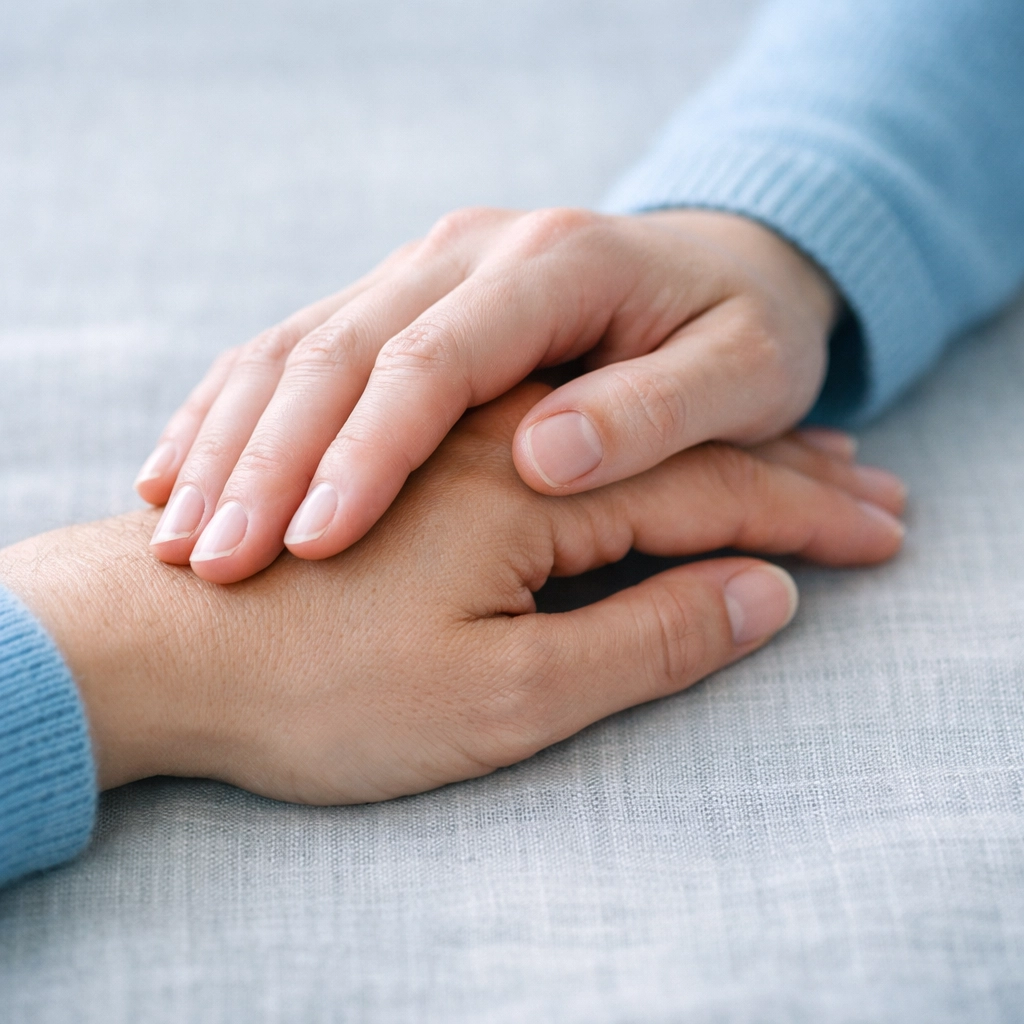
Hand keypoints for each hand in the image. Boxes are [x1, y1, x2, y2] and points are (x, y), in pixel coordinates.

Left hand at [4, 387, 902, 801]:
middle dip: (781, 474)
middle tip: (865, 497)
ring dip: (722, 452)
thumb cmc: (323, 694)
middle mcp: (499, 430)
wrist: (158, 648)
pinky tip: (652, 456)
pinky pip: (563, 439)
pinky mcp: (426, 453)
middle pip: (682, 443)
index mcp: (529, 482)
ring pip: (631, 426)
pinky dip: (625, 445)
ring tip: (788, 474)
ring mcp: (459, 430)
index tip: (876, 537)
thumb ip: (643, 638)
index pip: (710, 489)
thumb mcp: (501, 698)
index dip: (804, 516)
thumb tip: (764, 595)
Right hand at [137, 208, 839, 583]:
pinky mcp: (403, 303)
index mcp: (554, 269)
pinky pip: (294, 351)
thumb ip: (654, 422)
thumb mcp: (740, 375)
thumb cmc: (749, 335)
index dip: (368, 452)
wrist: (733, 265)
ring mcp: (429, 274)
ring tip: (180, 535)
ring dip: (236, 445)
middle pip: (342, 352)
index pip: (436, 362)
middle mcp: (473, 256)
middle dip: (270, 458)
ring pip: (300, 348)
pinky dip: (239, 416)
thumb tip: (550, 460)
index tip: (312, 542)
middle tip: (211, 559)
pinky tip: (187, 478)